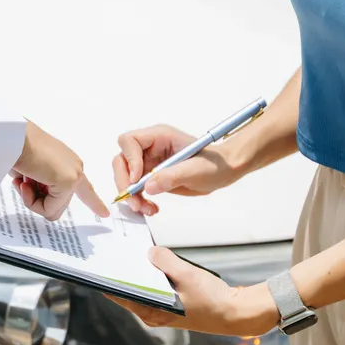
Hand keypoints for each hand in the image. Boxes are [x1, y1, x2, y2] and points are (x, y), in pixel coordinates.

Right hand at [11, 122, 108, 220]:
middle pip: (58, 205)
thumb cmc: (15, 148)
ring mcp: (74, 175)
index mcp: (67, 163)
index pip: (84, 188)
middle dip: (36, 200)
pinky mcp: (68, 182)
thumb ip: (38, 184)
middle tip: (22, 182)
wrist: (11, 136)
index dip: (94, 202)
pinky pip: (48, 210)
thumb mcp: (29, 170)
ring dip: (31, 201)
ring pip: (52, 210)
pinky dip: (32, 202)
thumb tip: (37, 196)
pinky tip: (25, 183)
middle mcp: (74, 168)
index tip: (105, 213)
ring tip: (23, 180)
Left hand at [109, 248, 279, 336]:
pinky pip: (155, 287)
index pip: (119, 295)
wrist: (235, 313)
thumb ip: (166, 261)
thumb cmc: (212, 301)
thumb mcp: (187, 275)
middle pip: (130, 290)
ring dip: (140, 272)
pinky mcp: (171, 305)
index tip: (99, 264)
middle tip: (115, 250)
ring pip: (143, 288)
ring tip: (133, 252)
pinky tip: (154, 261)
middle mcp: (152, 314)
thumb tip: (150, 252)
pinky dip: (153, 275)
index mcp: (151, 312)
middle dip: (124, 271)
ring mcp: (161, 310)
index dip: (109, 279)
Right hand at [112, 125, 246, 215]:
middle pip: (122, 161)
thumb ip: (173, 176)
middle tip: (134, 200)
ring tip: (145, 208)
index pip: (130, 141)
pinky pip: (135, 189)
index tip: (137, 180)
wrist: (222, 173)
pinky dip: (139, 201)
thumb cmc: (214, 164)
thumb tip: (149, 186)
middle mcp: (150, 148)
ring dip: (131, 196)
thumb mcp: (196, 170)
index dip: (129, 160)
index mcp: (160, 136)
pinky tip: (150, 208)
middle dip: (125, 182)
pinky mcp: (151, 177)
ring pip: (125, 177)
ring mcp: (149, 162)